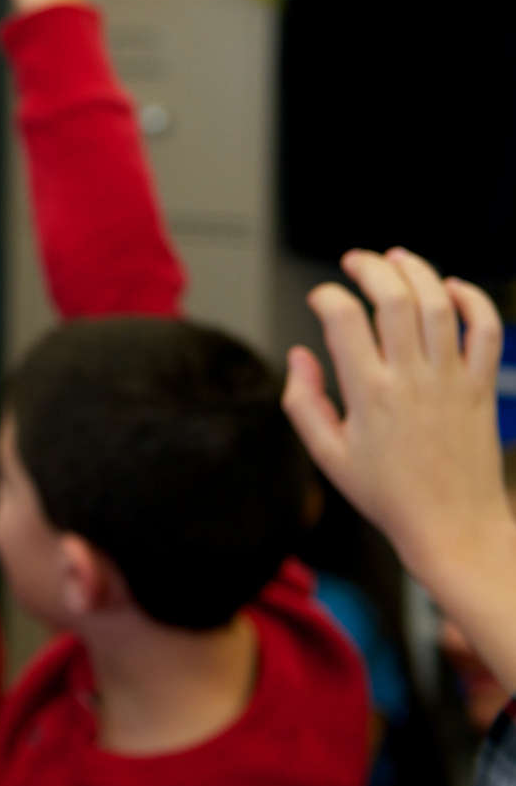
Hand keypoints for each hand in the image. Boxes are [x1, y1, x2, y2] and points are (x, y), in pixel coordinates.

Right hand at [282, 248, 514, 594]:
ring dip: (417, 271)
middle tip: (356, 261)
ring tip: (397, 259)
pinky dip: (473, 300)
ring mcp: (451, 380)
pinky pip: (486, 329)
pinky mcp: (481, 387)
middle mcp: (412, 380)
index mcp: (368, 395)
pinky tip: (452, 288)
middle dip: (371, 268)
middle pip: (395, 298)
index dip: (327, 296)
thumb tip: (299, 355)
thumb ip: (303, 402)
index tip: (320, 299)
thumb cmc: (387, 495)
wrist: (453, 527)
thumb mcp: (327, 455)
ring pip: (439, 304)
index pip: (344, 319)